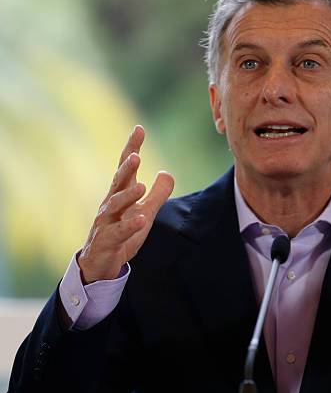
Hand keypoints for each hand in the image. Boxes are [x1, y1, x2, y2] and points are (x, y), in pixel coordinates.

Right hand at [78, 125, 174, 283]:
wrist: (101, 263)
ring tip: (140, 186)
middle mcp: (111, 204)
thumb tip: (168, 172)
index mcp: (120, 195)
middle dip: (126, 168)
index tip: (139, 129)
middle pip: (118, 182)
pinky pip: (119, 232)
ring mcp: (107, 222)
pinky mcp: (108, 240)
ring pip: (115, 205)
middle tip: (136, 156)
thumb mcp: (144, 212)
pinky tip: (140, 219)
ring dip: (127, 195)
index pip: (126, 168)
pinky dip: (129, 225)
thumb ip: (157, 194)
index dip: (132, 148)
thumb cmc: (122, 233)